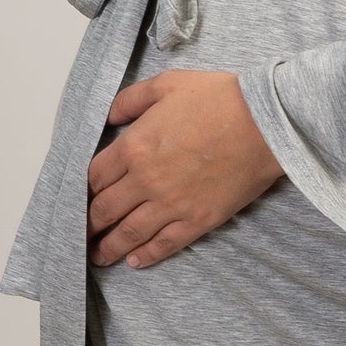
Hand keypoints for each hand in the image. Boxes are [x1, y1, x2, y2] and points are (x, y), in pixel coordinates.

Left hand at [86, 70, 284, 270]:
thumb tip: (108, 115)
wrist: (266, 123)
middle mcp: (146, 180)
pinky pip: (165, 244)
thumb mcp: (168, 84)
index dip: (83, 191)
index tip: (81, 199)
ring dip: (109, 247)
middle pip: (105, 209)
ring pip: (129, 233)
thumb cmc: (219, 98)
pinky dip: (146, 255)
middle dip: (88, 224)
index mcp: (134, 146)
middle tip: (80, 234)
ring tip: (98, 256)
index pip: (94, 177)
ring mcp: (172, 204)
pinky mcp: (198, 220)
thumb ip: (131, 100)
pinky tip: (134, 261)